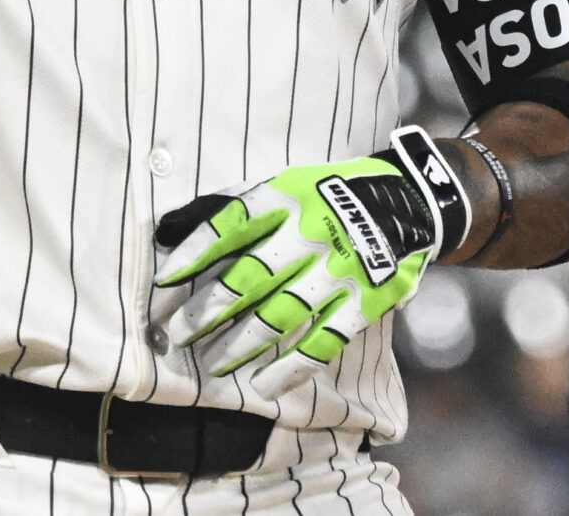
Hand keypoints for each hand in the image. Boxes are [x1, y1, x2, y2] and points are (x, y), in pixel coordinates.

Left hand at [153, 131, 460, 398]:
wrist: (405, 201)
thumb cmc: (326, 195)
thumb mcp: (282, 183)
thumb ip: (230, 207)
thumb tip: (164, 230)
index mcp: (285, 199)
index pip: (228, 226)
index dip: (193, 254)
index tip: (162, 283)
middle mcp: (310, 235)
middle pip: (248, 278)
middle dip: (207, 309)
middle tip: (177, 333)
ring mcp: (338, 271)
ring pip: (280, 315)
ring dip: (240, 343)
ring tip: (211, 363)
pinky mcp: (364, 302)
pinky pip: (323, 342)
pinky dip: (291, 367)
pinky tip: (263, 385)